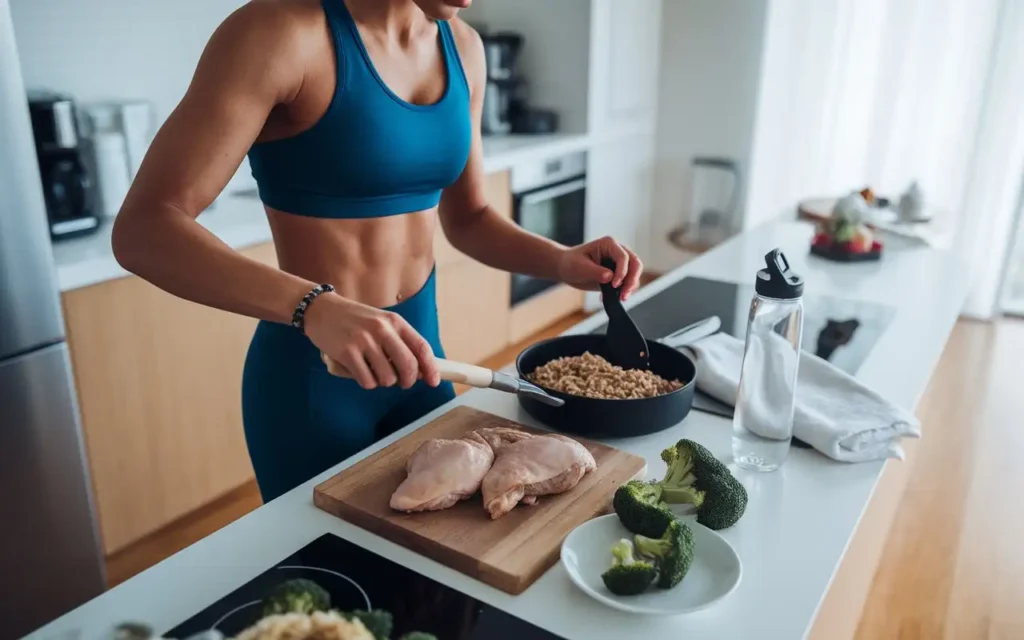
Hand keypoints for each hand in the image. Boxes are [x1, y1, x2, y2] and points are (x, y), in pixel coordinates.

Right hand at [303, 292, 439, 389]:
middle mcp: (382, 330)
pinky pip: (367, 381)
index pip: (421, 347)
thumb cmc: (354, 320)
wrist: (321, 310)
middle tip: (402, 383)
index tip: (434, 381)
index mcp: (395, 322)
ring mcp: (364, 341)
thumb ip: (398, 342)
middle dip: (408, 381)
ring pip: (387, 378)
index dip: (430, 367)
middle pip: (408, 366)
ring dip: (383, 382)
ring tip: (374, 371)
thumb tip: (418, 370)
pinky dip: (367, 382)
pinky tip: (360, 371)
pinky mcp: (347, 353)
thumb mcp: (381, 322)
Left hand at [557, 236, 643, 299]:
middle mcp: (617, 252)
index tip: (614, 285)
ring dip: (630, 287)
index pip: (623, 257)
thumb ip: (596, 271)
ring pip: (633, 274)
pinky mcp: (617, 275)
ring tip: (620, 298)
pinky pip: (626, 283)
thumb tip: (610, 277)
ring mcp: (618, 264)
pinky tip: (610, 298)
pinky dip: (622, 291)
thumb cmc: (571, 262)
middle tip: (624, 294)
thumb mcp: (580, 267)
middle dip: (632, 280)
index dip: (622, 272)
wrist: (566, 268)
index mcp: (609, 244)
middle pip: (635, 264)